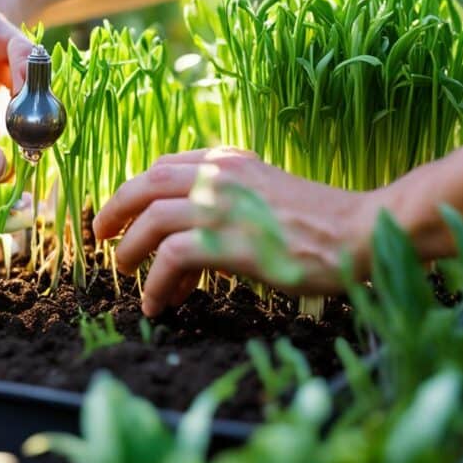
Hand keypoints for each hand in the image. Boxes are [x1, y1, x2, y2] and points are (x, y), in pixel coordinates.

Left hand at [92, 148, 383, 316]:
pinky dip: (157, 282)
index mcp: (230, 161)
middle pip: (146, 184)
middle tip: (101, 237)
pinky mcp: (231, 241)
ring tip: (125, 274)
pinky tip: (159, 302)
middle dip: (115, 210)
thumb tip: (191, 233)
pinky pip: (171, 257)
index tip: (121, 213)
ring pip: (152, 220)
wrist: (361, 231)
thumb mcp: (266, 193)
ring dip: (130, 250)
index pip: (165, 166)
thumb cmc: (321, 222)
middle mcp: (221, 175)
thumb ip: (229, 199)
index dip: (134, 190)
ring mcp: (225, 206)